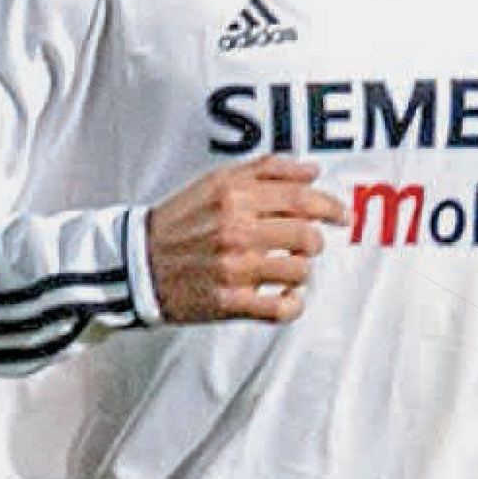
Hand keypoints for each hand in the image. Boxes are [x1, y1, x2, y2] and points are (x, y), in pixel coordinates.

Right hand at [145, 157, 346, 324]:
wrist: (136, 263)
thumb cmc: (180, 221)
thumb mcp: (216, 181)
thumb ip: (266, 170)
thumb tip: (313, 170)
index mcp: (234, 196)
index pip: (301, 198)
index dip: (330, 207)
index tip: (340, 216)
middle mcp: (236, 230)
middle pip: (307, 236)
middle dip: (315, 242)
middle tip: (306, 245)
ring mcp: (234, 268)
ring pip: (300, 271)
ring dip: (301, 271)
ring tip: (287, 268)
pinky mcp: (230, 302)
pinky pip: (282, 308)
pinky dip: (293, 303)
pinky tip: (286, 296)